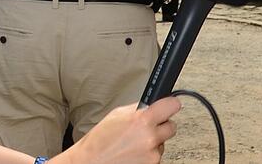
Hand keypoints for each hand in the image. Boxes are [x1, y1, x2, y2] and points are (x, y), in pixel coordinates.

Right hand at [57, 97, 180, 163]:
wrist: (91, 163)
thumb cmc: (99, 141)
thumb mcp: (116, 115)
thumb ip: (137, 110)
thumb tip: (150, 105)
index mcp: (141, 121)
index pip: (171, 106)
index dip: (171, 104)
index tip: (170, 105)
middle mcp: (150, 138)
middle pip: (171, 127)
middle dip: (161, 126)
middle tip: (147, 128)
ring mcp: (152, 156)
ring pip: (162, 144)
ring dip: (151, 143)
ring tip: (132, 145)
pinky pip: (155, 157)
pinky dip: (147, 156)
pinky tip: (133, 154)